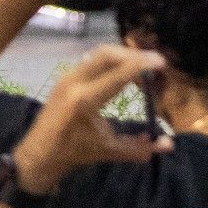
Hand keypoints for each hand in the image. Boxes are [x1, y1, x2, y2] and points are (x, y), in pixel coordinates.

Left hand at [11, 44, 169, 193]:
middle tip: (155, 64)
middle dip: (134, 56)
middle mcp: (74, 81)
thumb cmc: (74, 153)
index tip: (161, 61)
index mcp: (85, 100)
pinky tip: (123, 73)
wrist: (39, 152)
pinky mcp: (65, 76)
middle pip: (107, 54)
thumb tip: (168, 143)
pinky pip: (91, 60)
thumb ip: (140, 147)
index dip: (141, 65)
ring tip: (142, 70)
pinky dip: (110, 61)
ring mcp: (67, 75)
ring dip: (122, 56)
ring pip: (98, 54)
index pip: (117, 75)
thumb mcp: (109, 151)